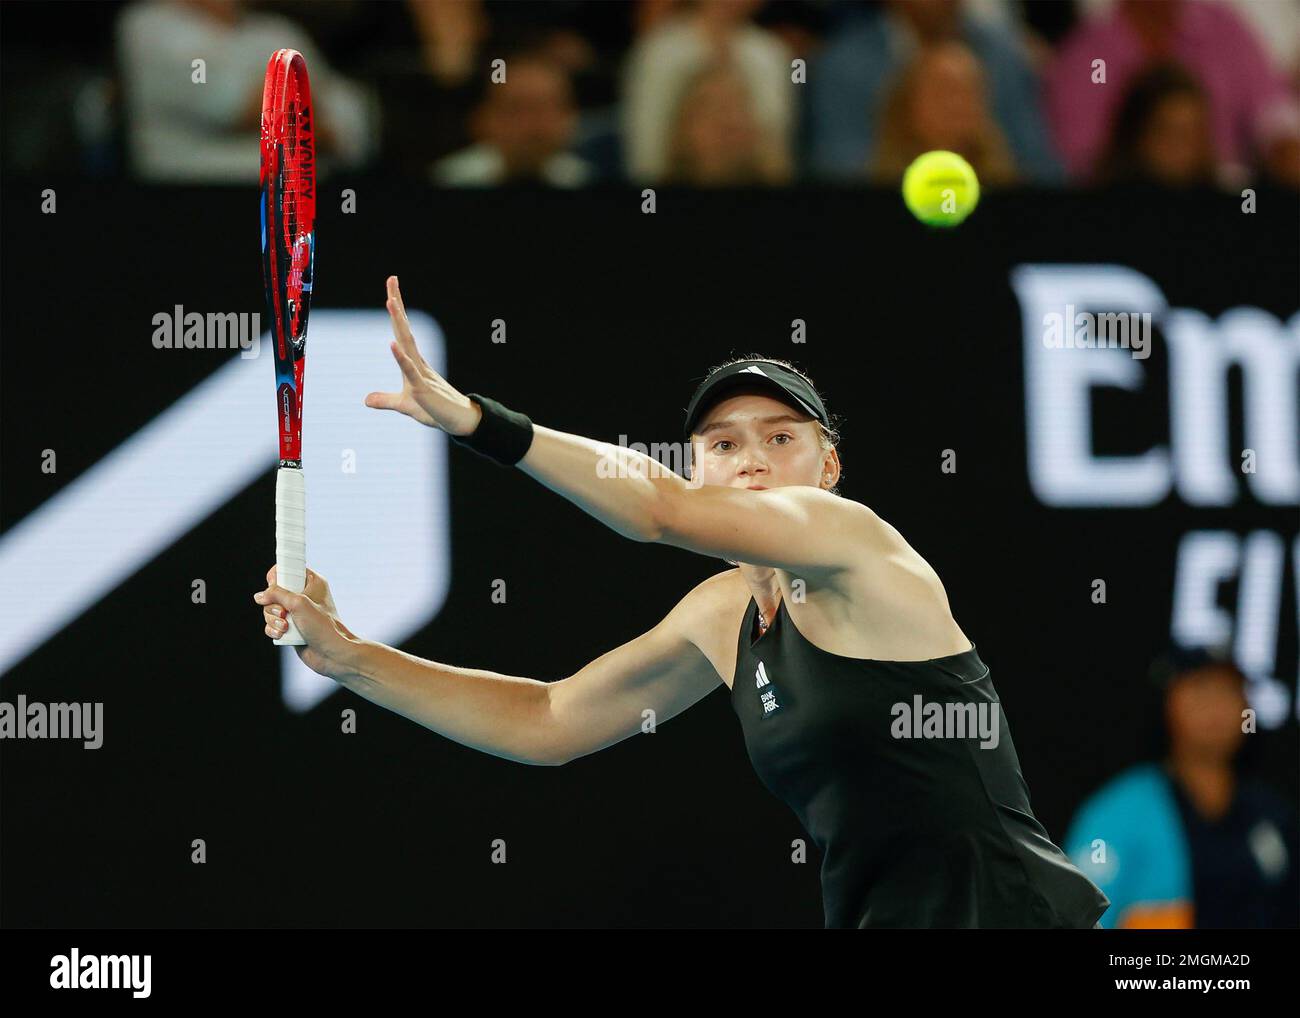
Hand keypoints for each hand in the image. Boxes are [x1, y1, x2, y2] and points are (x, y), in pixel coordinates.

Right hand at [254, 566, 365, 681]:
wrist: (333, 654)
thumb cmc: (323, 626)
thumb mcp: (298, 603)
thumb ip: (276, 594)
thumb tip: (259, 596)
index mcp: (311, 582)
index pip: (288, 569)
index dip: (277, 577)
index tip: (274, 586)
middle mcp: (303, 595)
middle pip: (273, 592)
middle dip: (273, 605)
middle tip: (283, 613)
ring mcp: (296, 612)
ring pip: (270, 610)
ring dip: (272, 620)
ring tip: (285, 627)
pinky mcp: (291, 627)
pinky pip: (272, 624)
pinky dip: (273, 629)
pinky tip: (282, 634)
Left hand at [364, 276, 481, 435]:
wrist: (458, 422)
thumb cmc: (434, 410)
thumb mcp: (404, 405)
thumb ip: (386, 400)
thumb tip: (366, 400)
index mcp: (412, 362)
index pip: (401, 332)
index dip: (395, 312)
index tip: (391, 290)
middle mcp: (417, 362)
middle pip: (403, 328)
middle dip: (397, 304)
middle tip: (392, 280)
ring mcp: (420, 373)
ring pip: (406, 343)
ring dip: (398, 322)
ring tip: (390, 301)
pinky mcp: (421, 388)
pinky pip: (409, 370)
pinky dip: (400, 357)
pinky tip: (392, 344)